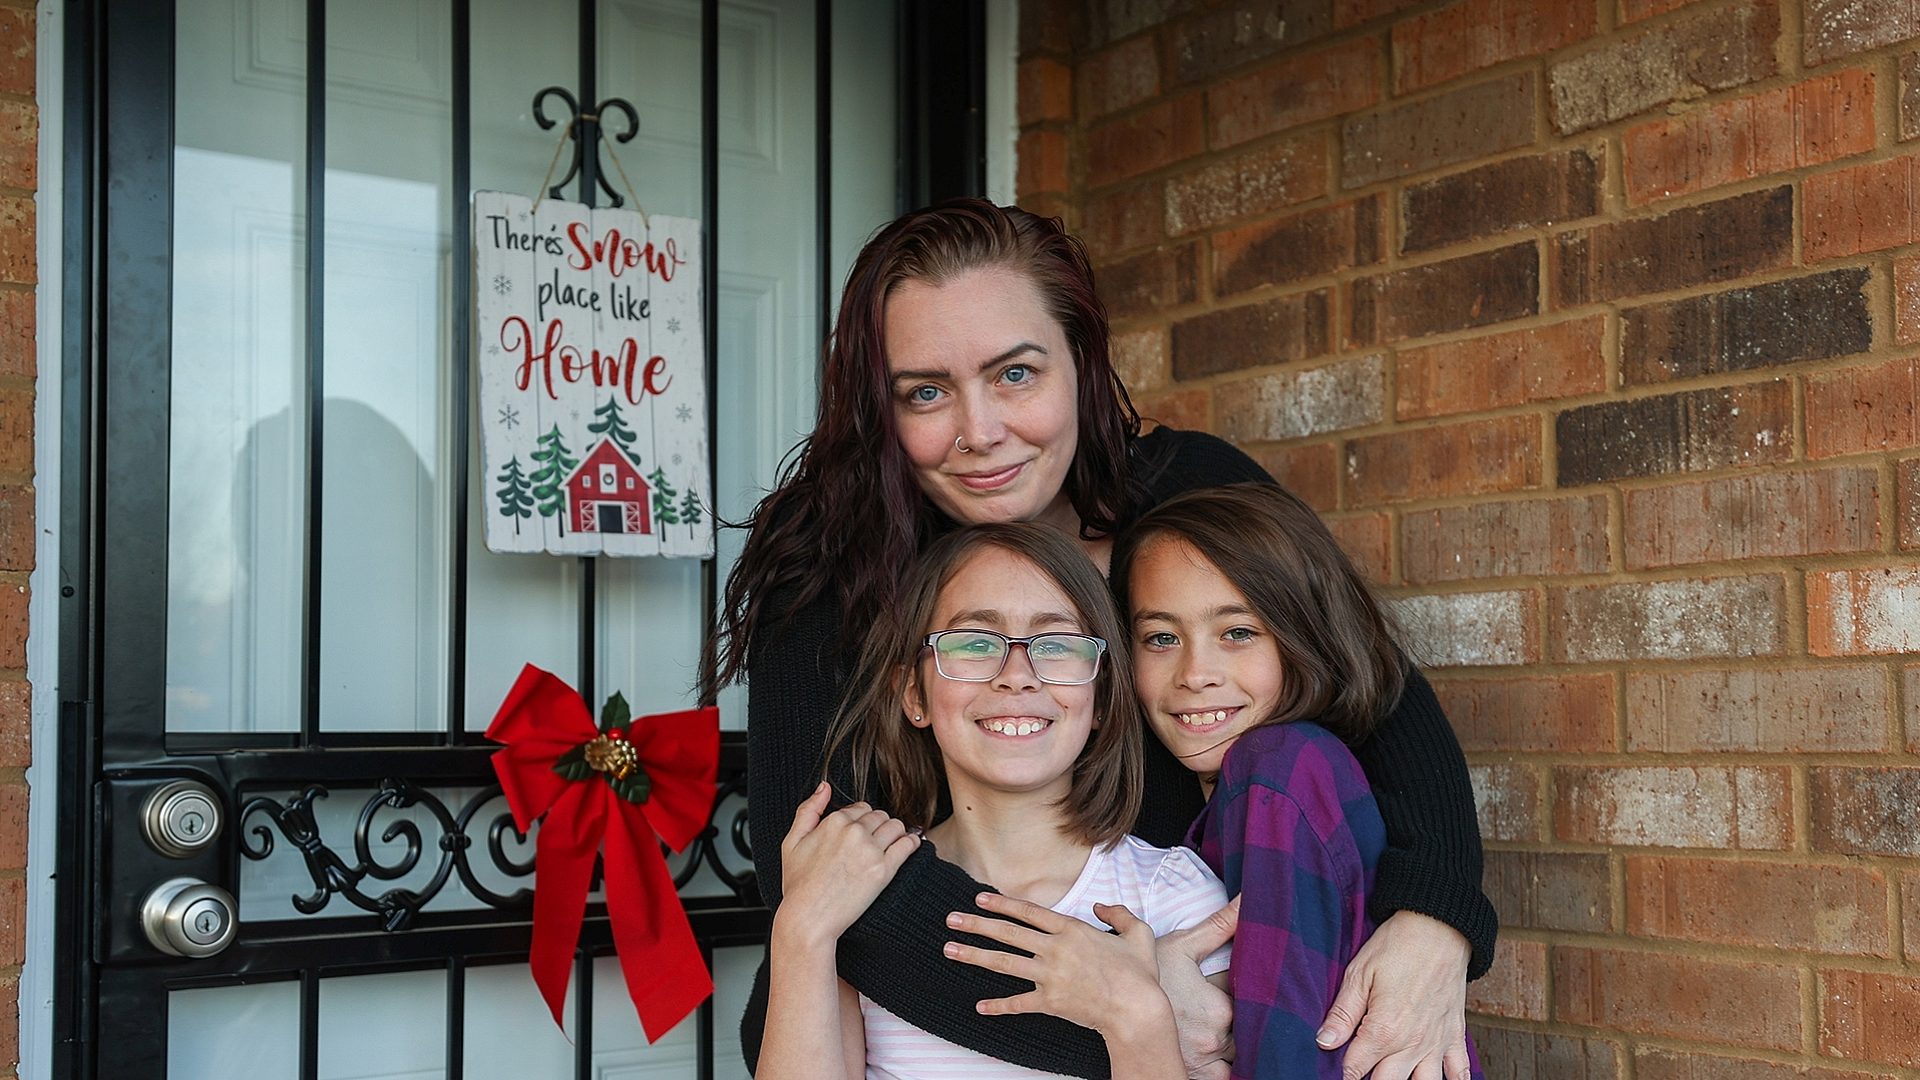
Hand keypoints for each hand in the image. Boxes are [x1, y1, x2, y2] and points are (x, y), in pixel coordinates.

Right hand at [776, 783, 919, 943]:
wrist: (808, 919)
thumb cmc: (798, 885)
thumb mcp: (792, 842)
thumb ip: (808, 810)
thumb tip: (824, 787)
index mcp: (834, 822)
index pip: (861, 808)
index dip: (862, 821)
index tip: (861, 835)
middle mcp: (854, 832)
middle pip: (880, 816)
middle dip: (879, 826)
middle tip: (875, 843)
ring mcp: (871, 850)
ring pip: (896, 826)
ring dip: (896, 833)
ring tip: (891, 846)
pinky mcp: (884, 870)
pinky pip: (908, 845)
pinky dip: (912, 843)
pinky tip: (909, 847)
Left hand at [943, 892, 1167, 1034]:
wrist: (1137, 1010)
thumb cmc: (1139, 974)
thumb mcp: (1137, 933)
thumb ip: (1118, 912)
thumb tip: (1100, 905)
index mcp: (1072, 930)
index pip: (1029, 912)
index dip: (1002, 903)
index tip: (979, 898)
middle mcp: (1055, 950)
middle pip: (1008, 934)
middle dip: (976, 925)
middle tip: (950, 919)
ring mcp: (1050, 977)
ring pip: (1004, 963)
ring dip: (974, 956)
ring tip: (950, 950)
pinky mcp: (1050, 1003)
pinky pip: (1018, 1004)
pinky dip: (998, 1006)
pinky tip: (980, 1006)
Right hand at [1155, 896, 1237, 1079]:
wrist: (1113, 1009)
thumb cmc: (1148, 977)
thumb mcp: (1183, 946)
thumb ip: (1220, 925)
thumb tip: (1247, 900)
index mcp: (1221, 1007)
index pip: (1254, 995)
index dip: (1255, 986)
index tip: (1250, 980)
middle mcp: (1219, 1038)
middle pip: (1251, 1027)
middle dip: (1250, 1015)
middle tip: (1241, 1005)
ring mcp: (1208, 1061)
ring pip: (1243, 1054)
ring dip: (1244, 1042)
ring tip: (1234, 1027)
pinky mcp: (1198, 1076)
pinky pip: (1227, 1076)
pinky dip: (1229, 1067)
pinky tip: (1225, 1053)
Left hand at [1316, 910, 1471, 1079]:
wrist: (1439, 928)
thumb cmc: (1397, 947)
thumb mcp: (1359, 974)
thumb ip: (1342, 1013)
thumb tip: (1324, 1041)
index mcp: (1384, 1030)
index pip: (1356, 1069)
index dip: (1343, 1072)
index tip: (1338, 1071)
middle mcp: (1412, 1044)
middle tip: (1364, 1070)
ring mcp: (1436, 1043)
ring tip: (1394, 1074)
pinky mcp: (1455, 1036)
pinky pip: (1460, 1072)